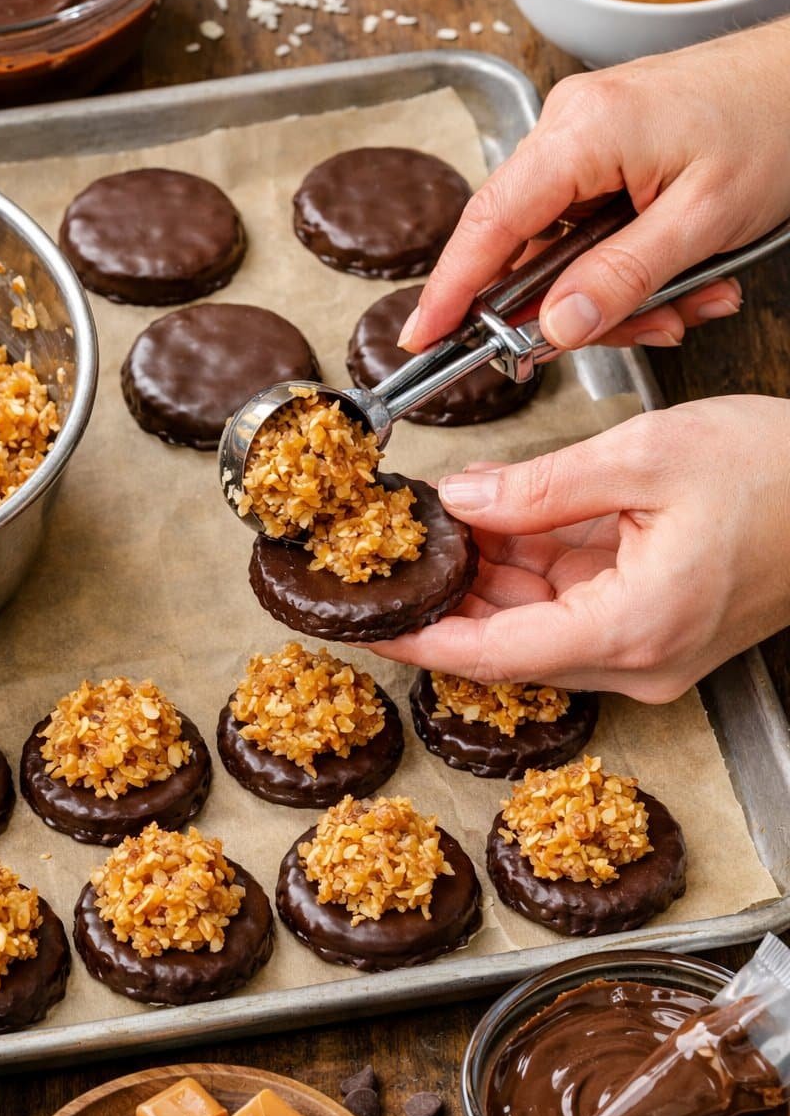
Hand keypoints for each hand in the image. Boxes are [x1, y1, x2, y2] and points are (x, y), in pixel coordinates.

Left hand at [369, 397, 789, 700]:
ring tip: (444, 517)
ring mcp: (651, 649)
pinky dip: (533, 567)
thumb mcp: (641, 458)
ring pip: (538, 622)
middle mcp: (639, 658)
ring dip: (490, 574)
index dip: (422, 638)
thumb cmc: (775, 471)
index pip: (494, 654)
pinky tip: (502, 520)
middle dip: (450, 591)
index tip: (367, 625)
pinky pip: (575, 606)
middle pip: (510, 640)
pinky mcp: (659, 627)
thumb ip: (539, 488)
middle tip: (397, 542)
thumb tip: (461, 499)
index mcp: (631, 627)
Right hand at [400, 19, 789, 353]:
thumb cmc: (778, 121)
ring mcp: (586, 136)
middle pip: (528, 247)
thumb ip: (622, 278)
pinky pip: (593, 227)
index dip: (450, 289)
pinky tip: (689, 276)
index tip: (422, 337)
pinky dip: (632, 264)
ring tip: (694, 301)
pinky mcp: (608, 148)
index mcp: (581, 132)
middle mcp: (568, 127)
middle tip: (647, 331)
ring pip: (565, 247)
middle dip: (580, 306)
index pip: (489, 223)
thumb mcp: (704, 221)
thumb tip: (553, 328)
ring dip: (623, 291)